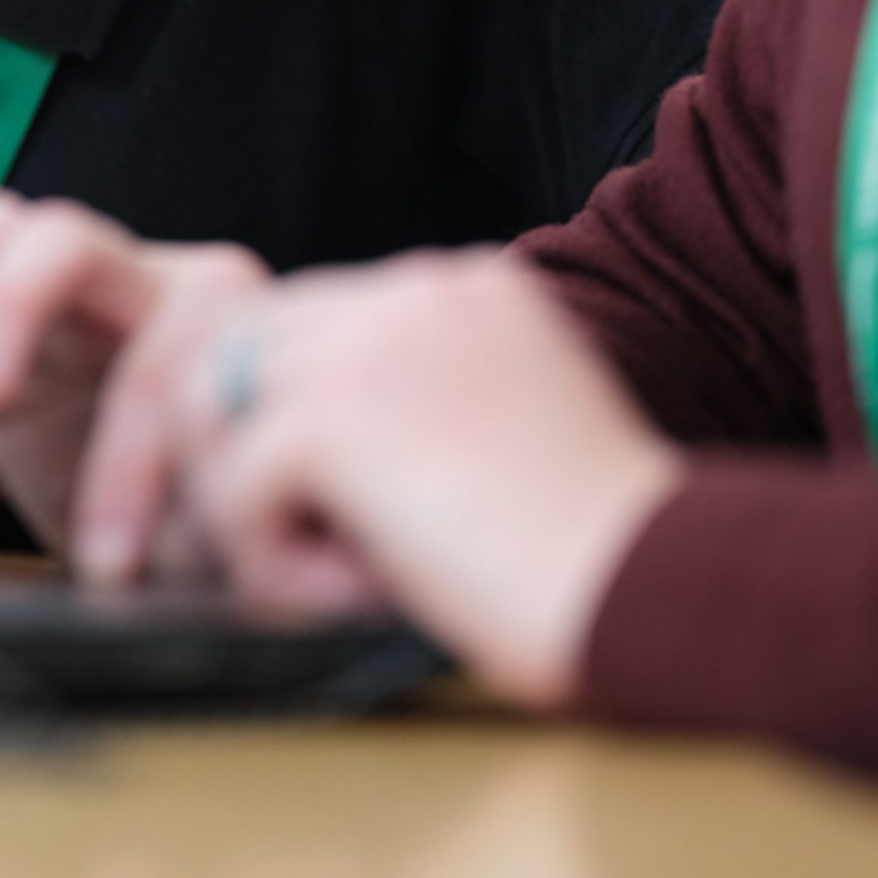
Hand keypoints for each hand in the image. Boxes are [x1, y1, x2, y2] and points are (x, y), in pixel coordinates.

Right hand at [0, 192, 270, 574]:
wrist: (178, 516)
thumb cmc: (212, 518)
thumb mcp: (236, 528)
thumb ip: (236, 515)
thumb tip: (249, 543)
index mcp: (211, 321)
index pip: (164, 351)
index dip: (134, 459)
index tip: (111, 567)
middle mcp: (129, 281)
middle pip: (67, 239)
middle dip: (15, 308)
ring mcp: (45, 291)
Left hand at [178, 251, 686, 706]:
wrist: (659, 587)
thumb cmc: (605, 547)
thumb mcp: (518, 422)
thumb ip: (434, 397)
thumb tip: (318, 441)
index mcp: (468, 283)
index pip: (319, 317)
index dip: (307, 417)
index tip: (357, 510)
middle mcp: (414, 287)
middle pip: (249, 346)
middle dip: (254, 450)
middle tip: (312, 548)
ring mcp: (370, 342)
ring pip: (218, 407)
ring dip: (249, 503)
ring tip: (329, 573)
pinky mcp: (333, 417)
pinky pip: (231, 486)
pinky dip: (266, 561)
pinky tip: (348, 594)